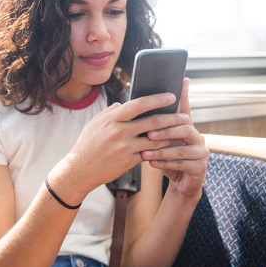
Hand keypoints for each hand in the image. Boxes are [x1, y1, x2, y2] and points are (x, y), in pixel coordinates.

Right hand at [49, 92, 191, 201]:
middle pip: (152, 122)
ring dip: (171, 136)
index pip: (139, 104)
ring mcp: (124, 148)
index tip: (171, 96)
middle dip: (172, 118)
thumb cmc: (87, 144)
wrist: (80, 170)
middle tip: (185, 116)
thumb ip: (111, 112)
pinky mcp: (128, 162)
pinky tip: (170, 149)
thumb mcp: (95, 123)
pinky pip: (150, 154)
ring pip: (155, 140)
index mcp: (112, 119)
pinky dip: (161, 151)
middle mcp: (119, 132)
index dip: (157, 99)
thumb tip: (124, 104)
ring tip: (183, 133)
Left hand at [141, 78, 208, 200]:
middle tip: (148, 133)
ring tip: (144, 152)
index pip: (184, 108)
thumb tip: (132, 108)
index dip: (184, 94)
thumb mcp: (158, 142)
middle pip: (183, 128)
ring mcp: (201, 151)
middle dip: (165, 130)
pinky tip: (151, 163)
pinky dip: (165, 163)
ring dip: (161, 150)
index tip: (183, 79)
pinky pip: (182, 163)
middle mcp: (197, 136)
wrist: (180, 183)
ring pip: (181, 148)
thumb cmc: (166, 158)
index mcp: (186, 127)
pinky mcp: (201, 167)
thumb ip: (151, 127)